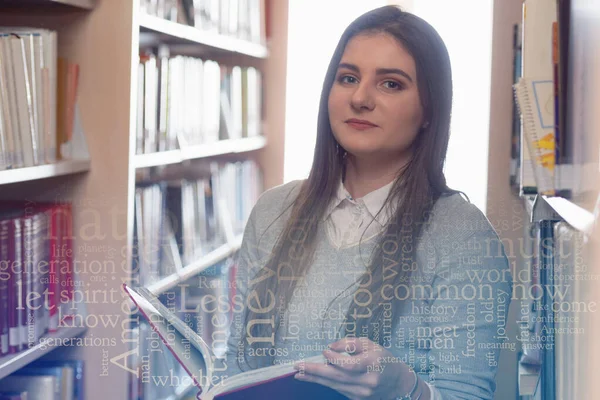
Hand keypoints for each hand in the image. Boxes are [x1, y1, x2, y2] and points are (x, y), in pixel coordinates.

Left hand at [293, 337, 417, 399]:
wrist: (397, 381)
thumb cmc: (382, 358)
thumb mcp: (370, 344)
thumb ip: (350, 343)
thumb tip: (330, 348)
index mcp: (372, 363)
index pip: (349, 365)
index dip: (334, 359)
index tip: (324, 351)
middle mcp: (367, 381)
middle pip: (337, 377)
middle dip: (315, 372)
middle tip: (298, 367)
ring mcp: (362, 393)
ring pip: (334, 385)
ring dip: (315, 379)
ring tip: (299, 373)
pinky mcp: (357, 399)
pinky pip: (338, 389)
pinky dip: (325, 383)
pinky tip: (312, 377)